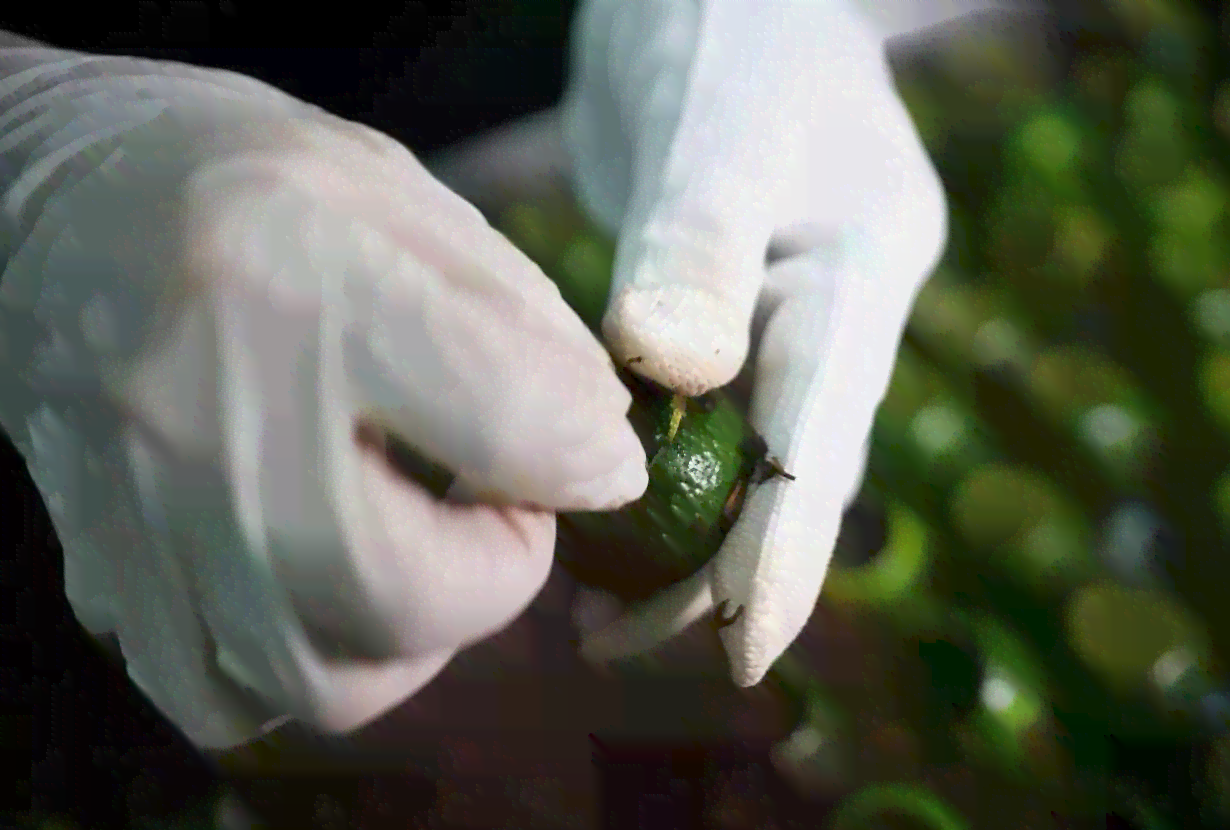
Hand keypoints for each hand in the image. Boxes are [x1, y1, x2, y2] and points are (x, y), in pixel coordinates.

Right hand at [0, 40, 645, 747]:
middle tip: (503, 500)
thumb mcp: (402, 196)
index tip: (593, 453)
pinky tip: (324, 580)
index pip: (509, 421)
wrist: (47, 203)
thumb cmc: (239, 182)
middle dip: (502, 569)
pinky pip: (231, 696)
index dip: (589, 454)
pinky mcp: (105, 575)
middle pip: (407, 597)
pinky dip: (311, 660)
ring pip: (324, 680)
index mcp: (295, 279)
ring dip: (413, 630)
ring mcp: (141, 516)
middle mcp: (205, 416)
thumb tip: (598, 452)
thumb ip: (521, 323)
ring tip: (417, 540)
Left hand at [559, 0, 1030, 686]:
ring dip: (667, 543)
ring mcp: (764, 320)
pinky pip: (678, 415)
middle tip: (615, 649)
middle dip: (712, 578)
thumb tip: (672, 369)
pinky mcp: (704, 312)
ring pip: (727, 460)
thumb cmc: (731, 29)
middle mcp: (821, 322)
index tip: (741, 653)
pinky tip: (573, 514)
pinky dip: (630, 475)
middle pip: (778, 479)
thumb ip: (701, 245)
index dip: (785, 559)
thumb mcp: (720, 129)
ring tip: (588, 619)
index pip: (823, 446)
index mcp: (856, 285)